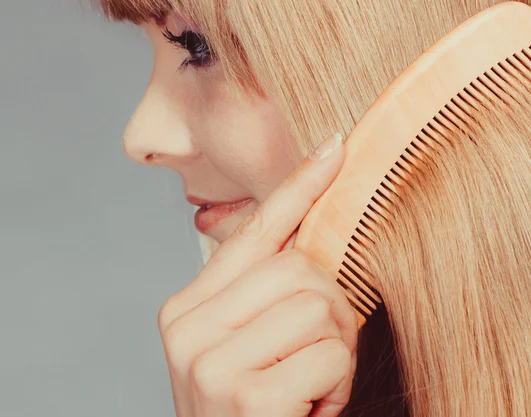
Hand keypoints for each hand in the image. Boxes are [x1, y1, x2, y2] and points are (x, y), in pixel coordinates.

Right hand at [158, 133, 358, 416]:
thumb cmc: (254, 409)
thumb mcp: (249, 345)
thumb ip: (265, 292)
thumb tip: (306, 236)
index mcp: (187, 308)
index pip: (253, 233)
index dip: (299, 188)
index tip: (335, 147)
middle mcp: (188, 328)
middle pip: (299, 268)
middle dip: (332, 309)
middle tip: (321, 353)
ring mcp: (210, 362)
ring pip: (319, 305)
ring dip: (335, 351)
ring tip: (309, 384)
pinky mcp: (244, 394)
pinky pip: (330, 353)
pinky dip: (336, 384)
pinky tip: (309, 408)